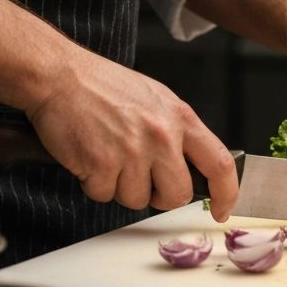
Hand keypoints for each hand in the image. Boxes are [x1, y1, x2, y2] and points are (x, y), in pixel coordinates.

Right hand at [26, 49, 238, 220]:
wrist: (60, 76)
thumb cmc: (104, 87)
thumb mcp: (157, 100)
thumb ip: (179, 133)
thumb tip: (194, 167)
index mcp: (181, 118)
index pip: (220, 163)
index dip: (227, 193)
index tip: (222, 210)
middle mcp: (162, 136)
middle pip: (178, 194)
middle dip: (161, 197)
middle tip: (142, 179)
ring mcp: (133, 151)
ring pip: (137, 200)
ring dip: (121, 187)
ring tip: (109, 156)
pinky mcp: (102, 164)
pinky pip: (104, 195)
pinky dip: (94, 183)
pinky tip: (90, 157)